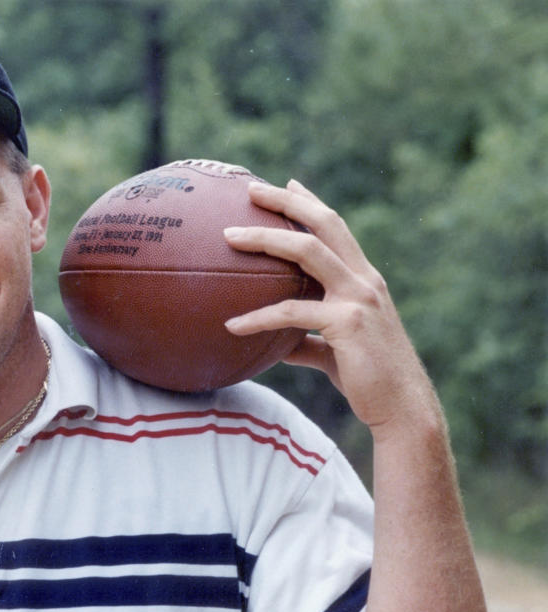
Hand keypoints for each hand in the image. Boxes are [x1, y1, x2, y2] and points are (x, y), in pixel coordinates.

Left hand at [223, 179, 434, 434]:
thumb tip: (275, 343)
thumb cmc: (368, 380)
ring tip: (228, 237)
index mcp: (363, 280)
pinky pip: (291, 312)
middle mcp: (364, 280)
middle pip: (323, 225)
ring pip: (307, 252)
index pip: (336, 229)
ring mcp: (358, 298)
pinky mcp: (347, 324)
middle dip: (286, 202)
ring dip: (265, 239)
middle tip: (251, 189)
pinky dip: (257, 317)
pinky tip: (230, 326)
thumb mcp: (333, 351)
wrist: (401, 409)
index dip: (311, 203)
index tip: (286, 184)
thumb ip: (305, 341)